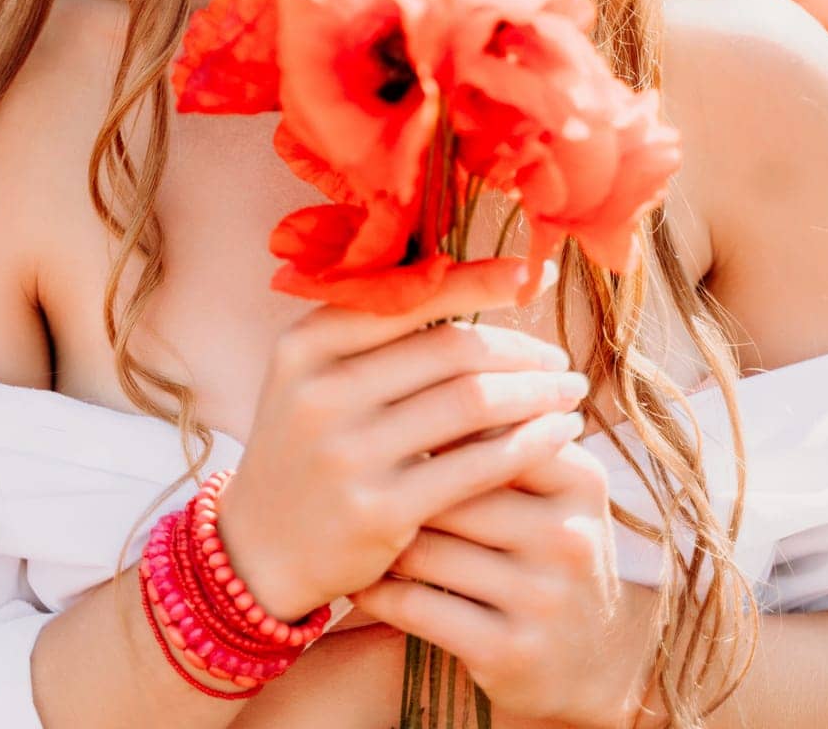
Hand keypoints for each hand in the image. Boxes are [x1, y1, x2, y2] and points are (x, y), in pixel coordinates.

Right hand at [216, 254, 588, 621]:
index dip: (480, 281)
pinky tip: (558, 434)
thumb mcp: (313, 375)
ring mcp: (349, 453)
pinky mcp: (380, 510)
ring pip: (472, 403)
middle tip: (561, 357)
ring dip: (535, 393)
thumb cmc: (305, 446)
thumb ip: (373, 330)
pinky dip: (529, 443)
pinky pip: (476, 465)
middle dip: (520, 349)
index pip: (411, 298)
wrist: (257, 552)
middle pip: (450, 350)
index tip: (533, 274)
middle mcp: (322, 392)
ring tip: (570, 391)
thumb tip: (468, 275)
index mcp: (307, 344)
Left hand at [344, 430, 653, 727]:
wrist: (602, 659)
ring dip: (376, 536)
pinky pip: (416, 608)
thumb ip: (506, 431)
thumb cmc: (554, 545)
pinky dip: (377, 591)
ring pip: (425, 548)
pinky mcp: (509, 653)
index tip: (379, 414)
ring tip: (338, 516)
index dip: (426, 420)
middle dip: (395, 481)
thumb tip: (420, 362)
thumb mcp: (555, 486)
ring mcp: (542, 599)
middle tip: (341, 467)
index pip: (488, 428)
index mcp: (581, 479)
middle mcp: (568, 536)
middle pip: (449, 488)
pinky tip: (356, 578)